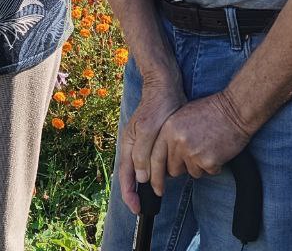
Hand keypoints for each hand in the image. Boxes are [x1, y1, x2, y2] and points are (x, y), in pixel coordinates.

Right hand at [119, 78, 185, 212]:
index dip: (129, 194)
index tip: (137, 208)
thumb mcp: (149, 129)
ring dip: (148, 182)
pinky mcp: (154, 138)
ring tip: (156, 194)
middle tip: (146, 206)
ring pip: (142, 168)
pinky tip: (167, 174)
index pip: (125, 176)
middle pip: (131, 175)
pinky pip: (152, 160)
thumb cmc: (158, 104)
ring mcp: (143, 141)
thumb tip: (139, 177)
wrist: (165, 83)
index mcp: (129, 144)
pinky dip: (157, 171)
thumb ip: (142, 154)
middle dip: (137, 192)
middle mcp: (133, 145)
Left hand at [154, 91, 250, 180]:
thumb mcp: (182, 116)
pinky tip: (217, 149)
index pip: (155, 158)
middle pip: (172, 169)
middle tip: (195, 156)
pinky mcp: (207, 161)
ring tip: (208, 146)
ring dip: (199, 165)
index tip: (157, 188)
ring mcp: (192, 152)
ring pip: (191, 172)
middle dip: (182, 168)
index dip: (155, 176)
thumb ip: (170, 136)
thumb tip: (163, 159)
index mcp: (168, 129)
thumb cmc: (211, 111)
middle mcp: (177, 141)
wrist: (235, 110)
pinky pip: (207, 172)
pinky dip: (213, 165)